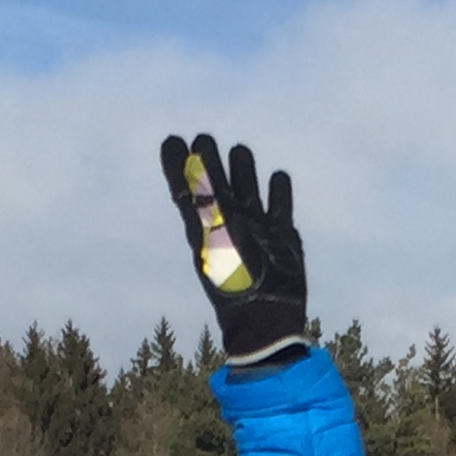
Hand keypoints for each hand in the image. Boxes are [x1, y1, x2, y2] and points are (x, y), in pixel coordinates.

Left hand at [158, 133, 306, 363]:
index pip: (185, 189)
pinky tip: (277, 177)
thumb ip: (200, 191)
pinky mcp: (283, 235)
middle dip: (210, 161)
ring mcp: (257, 227)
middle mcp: (229, 222)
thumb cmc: (231, 277)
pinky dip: (279, 189)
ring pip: (249, 188)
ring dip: (244, 169)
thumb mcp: (210, 229)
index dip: (176, 165)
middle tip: (204, 139)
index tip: (172, 140)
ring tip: (239, 152)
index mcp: (205, 224)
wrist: (264, 316)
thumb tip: (184, 149)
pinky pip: (281, 205)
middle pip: (217, 183)